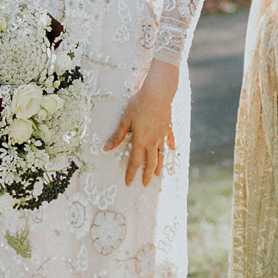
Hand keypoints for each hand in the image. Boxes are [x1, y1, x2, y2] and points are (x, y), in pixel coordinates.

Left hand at [104, 59, 178, 186]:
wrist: (158, 93)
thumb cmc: (139, 104)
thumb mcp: (125, 119)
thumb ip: (118, 135)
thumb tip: (107, 148)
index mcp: (140, 141)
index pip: (135, 162)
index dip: (131, 173)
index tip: (129, 183)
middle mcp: (152, 141)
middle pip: (150, 162)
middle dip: (147, 175)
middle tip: (145, 184)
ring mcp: (162, 135)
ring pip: (161, 154)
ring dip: (159, 165)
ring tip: (158, 174)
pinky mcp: (168, 127)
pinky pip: (169, 139)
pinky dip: (170, 146)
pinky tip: (171, 149)